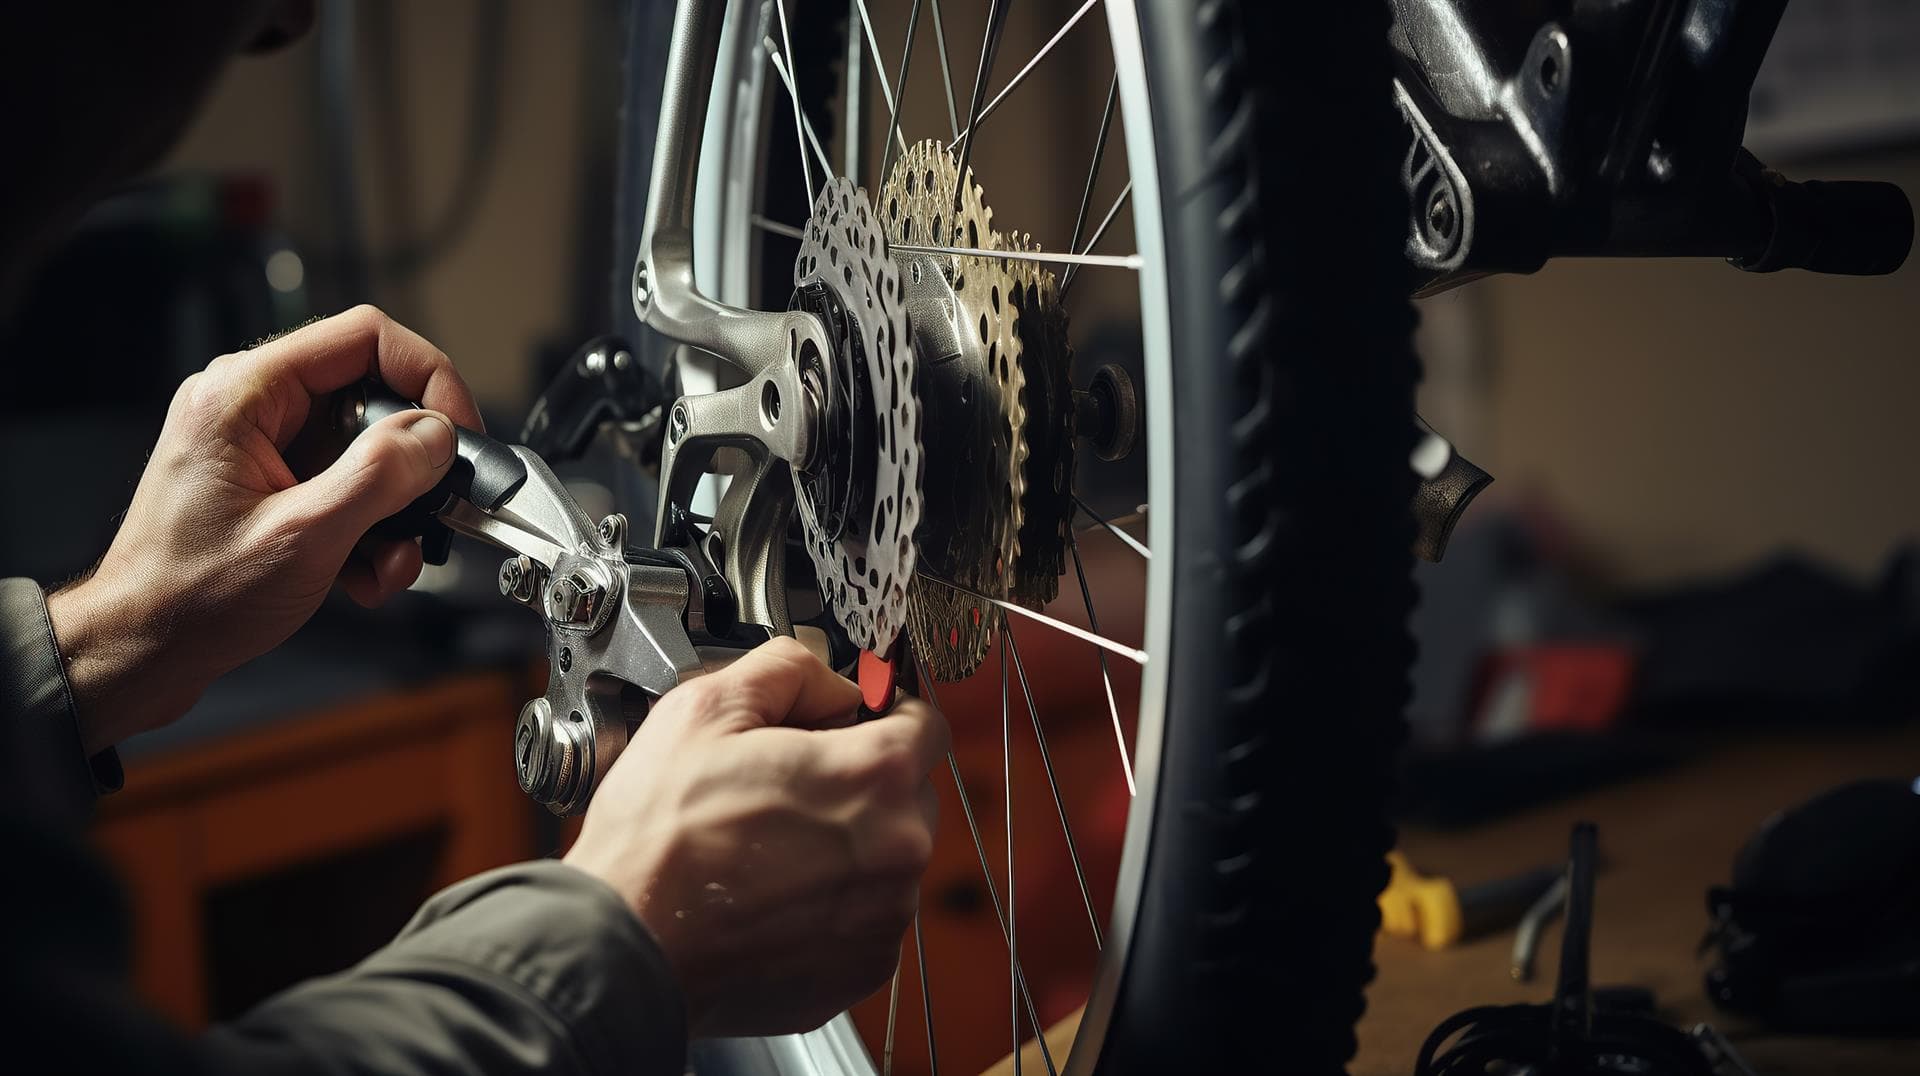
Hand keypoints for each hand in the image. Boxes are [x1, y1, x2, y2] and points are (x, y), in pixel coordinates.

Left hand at [47, 306, 483, 752]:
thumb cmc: (190, 597)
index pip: (364, 337)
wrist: (142, 653)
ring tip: (390, 562)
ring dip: (394, 512)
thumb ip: (378, 477)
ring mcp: (263, 447)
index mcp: (243, 394)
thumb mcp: (304, 535)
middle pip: (373, 398)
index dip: (428, 377)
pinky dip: (370, 533)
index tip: (458, 432)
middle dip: (412, 466)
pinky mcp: (274, 485)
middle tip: (432, 510)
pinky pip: (348, 488)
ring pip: (367, 452)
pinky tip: (364, 574)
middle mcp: (252, 408)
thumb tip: (437, 436)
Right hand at [564, 637, 948, 1036]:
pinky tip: (773, 894)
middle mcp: (899, 848)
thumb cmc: (658, 840)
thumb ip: (789, 669)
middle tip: (788, 787)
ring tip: (769, 847)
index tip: (846, 725)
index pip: (925, 723)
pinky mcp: (864, 968)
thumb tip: (830, 681)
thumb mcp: (706, 707)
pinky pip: (867, 915)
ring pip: (888, 856)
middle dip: (861, 782)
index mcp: (874, 775)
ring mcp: (886, 915)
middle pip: (909, 792)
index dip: (880, 714)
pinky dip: (832, 903)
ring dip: (848, 845)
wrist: (626, 948)